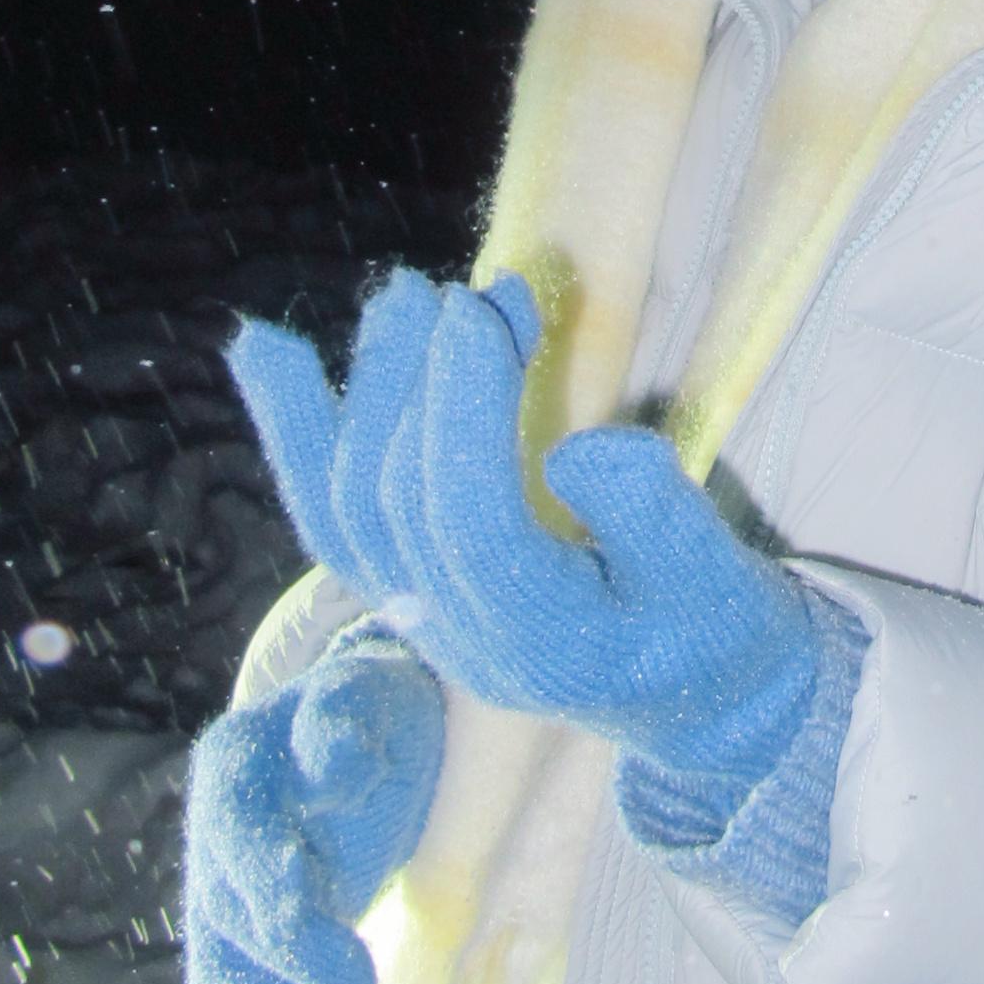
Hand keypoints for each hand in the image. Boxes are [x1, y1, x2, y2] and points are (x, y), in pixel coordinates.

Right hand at [181, 631, 444, 983]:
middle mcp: (214, 834)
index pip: (238, 830)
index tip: (304, 919)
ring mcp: (225, 891)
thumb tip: (335, 771)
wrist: (374, 730)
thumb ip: (346, 723)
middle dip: (293, 965)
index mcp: (234, 764)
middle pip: (236, 915)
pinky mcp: (249, 939)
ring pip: (234, 971)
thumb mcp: (372, 692)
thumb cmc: (379, 706)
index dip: (265, 878)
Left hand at [225, 264, 818, 791]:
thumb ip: (658, 516)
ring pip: (349, 507)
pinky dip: (292, 427)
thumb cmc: (714, 623)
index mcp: (544, 644)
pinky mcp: (405, 585)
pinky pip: (328, 511)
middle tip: (468, 292)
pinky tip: (262, 347)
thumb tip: (576, 449)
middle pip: (399, 506)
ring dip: (365, 390)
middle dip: (423, 382)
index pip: (470, 525)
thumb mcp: (721, 578)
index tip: (479, 312)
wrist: (692, 692)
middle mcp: (459, 640)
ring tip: (402, 297)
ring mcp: (421, 616)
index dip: (461, 414)